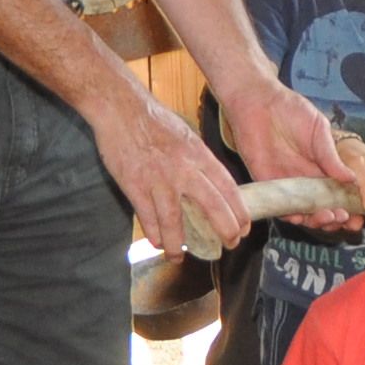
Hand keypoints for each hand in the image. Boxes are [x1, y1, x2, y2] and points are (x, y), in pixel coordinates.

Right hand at [91, 85, 246, 254]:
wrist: (121, 108)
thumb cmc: (154, 120)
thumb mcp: (187, 135)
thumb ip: (199, 160)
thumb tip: (211, 184)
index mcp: (199, 154)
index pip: (228, 187)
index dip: (238, 211)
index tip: (244, 227)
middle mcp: (184, 169)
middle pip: (212, 206)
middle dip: (224, 230)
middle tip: (229, 244)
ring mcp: (159, 179)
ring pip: (175, 220)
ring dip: (179, 244)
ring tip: (179, 256)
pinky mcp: (135, 185)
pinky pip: (147, 216)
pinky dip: (153, 233)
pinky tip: (157, 242)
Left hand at [220, 75, 361, 231]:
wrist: (258, 102)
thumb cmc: (291, 110)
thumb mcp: (319, 131)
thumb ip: (331, 156)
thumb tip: (353, 179)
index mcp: (321, 167)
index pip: (339, 193)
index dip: (350, 205)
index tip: (363, 213)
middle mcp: (306, 180)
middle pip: (324, 208)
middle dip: (338, 218)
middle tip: (347, 219)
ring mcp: (287, 185)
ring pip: (305, 212)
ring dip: (318, 220)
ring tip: (331, 217)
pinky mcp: (267, 185)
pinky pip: (280, 208)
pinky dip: (292, 216)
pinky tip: (303, 216)